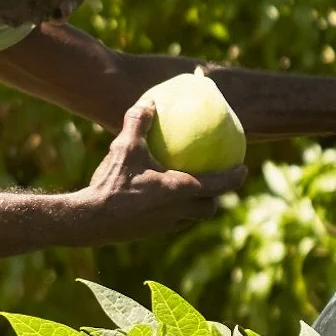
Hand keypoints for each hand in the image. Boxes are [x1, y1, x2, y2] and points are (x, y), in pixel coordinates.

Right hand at [75, 102, 245, 242]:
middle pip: (209, 208)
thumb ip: (139, 122)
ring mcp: (164, 225)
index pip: (220, 185)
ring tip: (189, 192)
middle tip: (216, 183)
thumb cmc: (113, 183)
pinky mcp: (149, 233)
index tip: (244, 169)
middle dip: (216, 197)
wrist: (91, 220)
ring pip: (190, 218)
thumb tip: (149, 102)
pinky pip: (170, 222)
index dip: (235, 177)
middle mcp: (179, 211)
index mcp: (182, 190)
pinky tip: (157, 200)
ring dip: (196, 207)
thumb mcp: (125, 147)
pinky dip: (173, 212)